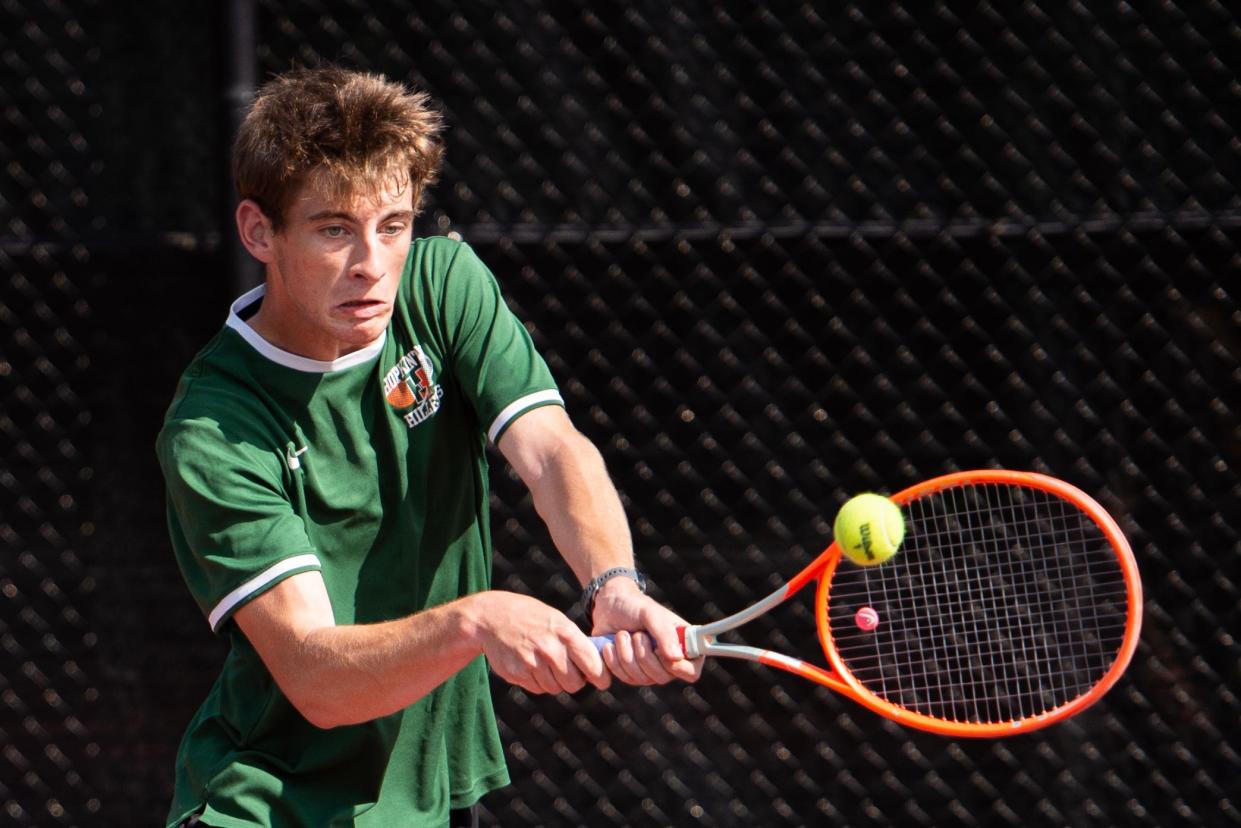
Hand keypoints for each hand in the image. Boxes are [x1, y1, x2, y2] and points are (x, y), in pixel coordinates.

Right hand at [472, 592, 610, 694]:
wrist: (490, 617)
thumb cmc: (530, 617)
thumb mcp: (556, 620)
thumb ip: (575, 641)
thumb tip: (597, 667)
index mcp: (564, 632)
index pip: (593, 665)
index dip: (601, 677)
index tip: (602, 681)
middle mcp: (550, 649)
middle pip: (574, 683)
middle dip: (575, 680)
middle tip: (570, 671)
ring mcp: (532, 663)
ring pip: (555, 688)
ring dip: (555, 681)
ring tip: (546, 663)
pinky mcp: (517, 674)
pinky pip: (538, 689)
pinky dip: (539, 682)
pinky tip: (531, 664)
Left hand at [590, 578, 702, 685]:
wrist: (609, 606)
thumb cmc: (635, 606)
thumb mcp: (651, 613)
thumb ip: (665, 633)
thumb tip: (676, 657)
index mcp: (683, 645)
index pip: (691, 672)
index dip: (677, 667)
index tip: (659, 650)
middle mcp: (669, 662)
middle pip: (662, 677)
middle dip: (643, 654)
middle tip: (637, 634)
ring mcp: (650, 670)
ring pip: (640, 679)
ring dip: (625, 653)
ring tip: (622, 634)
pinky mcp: (631, 674)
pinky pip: (624, 678)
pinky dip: (613, 660)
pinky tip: (611, 645)